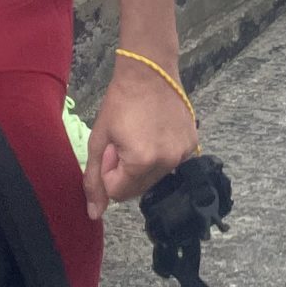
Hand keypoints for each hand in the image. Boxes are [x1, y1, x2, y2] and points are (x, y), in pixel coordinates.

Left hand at [81, 54, 199, 218]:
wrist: (149, 71)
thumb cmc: (120, 101)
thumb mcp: (99, 139)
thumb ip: (93, 180)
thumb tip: (94, 215)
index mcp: (142, 162)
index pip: (117, 192)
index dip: (109, 170)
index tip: (112, 145)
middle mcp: (167, 163)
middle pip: (136, 188)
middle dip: (125, 170)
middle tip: (123, 140)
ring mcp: (183, 155)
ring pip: (153, 178)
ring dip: (142, 165)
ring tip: (139, 135)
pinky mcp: (192, 145)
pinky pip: (169, 164)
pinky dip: (159, 156)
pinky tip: (155, 132)